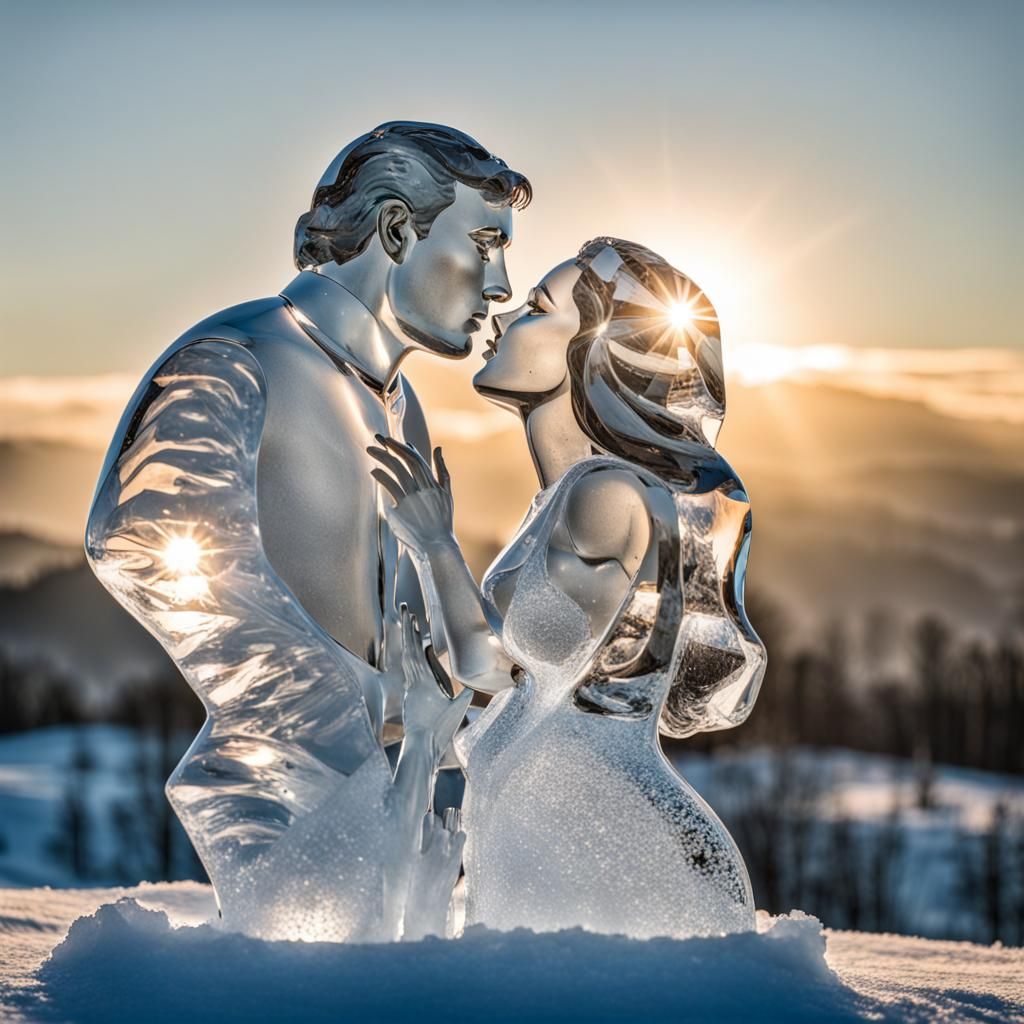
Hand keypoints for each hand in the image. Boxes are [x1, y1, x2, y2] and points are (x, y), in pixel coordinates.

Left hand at [368, 436, 454, 553]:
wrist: (437, 546)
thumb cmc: (441, 522)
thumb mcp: (447, 495)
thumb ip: (442, 471)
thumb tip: (439, 448)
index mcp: (435, 484)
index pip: (418, 460)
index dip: (405, 448)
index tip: (393, 442)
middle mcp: (425, 489)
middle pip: (408, 460)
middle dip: (393, 446)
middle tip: (379, 437)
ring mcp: (414, 498)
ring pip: (398, 470)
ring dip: (384, 457)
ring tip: (370, 450)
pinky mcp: (403, 508)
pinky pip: (391, 487)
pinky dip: (382, 476)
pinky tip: (374, 471)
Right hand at [399, 608, 471, 756]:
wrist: (427, 745)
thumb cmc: (439, 732)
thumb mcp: (455, 709)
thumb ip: (461, 697)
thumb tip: (470, 690)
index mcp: (424, 684)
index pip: (420, 656)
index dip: (418, 640)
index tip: (418, 624)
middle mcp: (417, 680)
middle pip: (412, 648)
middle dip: (410, 629)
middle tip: (407, 610)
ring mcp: (414, 683)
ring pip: (411, 651)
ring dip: (409, 632)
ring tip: (407, 613)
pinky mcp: (414, 687)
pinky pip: (411, 663)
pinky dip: (410, 647)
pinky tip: (411, 633)